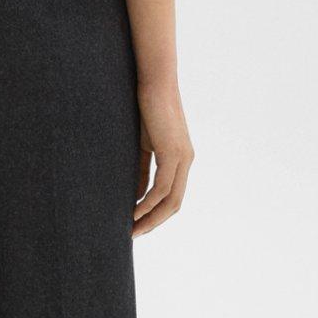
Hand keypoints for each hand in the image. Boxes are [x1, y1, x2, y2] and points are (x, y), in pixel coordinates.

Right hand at [132, 80, 193, 235]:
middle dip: (154, 222)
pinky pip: (161, 187)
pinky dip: (148, 203)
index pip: (173, 196)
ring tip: (132, 228)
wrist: (154, 83)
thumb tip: (138, 196)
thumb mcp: (143, 146)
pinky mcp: (172, 153)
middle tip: (134, 234)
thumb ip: (142, 170)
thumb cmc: (145, 109)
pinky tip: (134, 211)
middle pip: (174, 204)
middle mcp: (186, 161)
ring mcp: (182, 158)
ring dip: (150, 218)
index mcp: (180, 159)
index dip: (157, 214)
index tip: (138, 225)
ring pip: (170, 200)